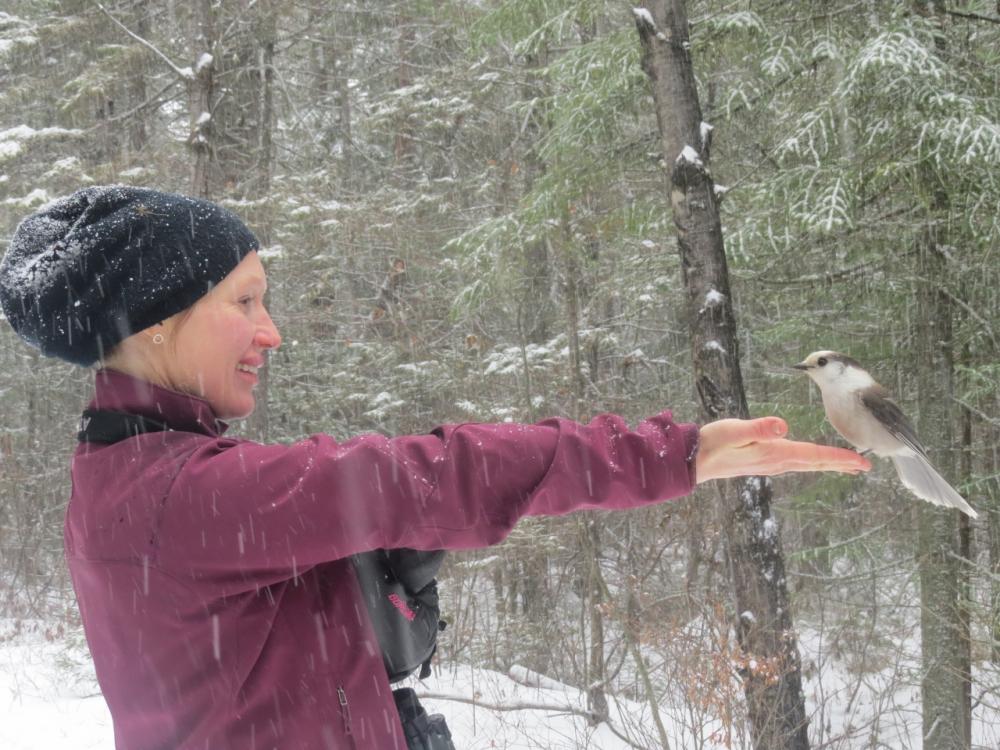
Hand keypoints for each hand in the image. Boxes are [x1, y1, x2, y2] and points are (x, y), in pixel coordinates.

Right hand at [695, 417, 870, 483]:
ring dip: (829, 464)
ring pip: (808, 464)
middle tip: (867, 466)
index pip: (815, 455)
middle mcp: (777, 462)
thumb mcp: (734, 431)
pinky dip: (812, 462)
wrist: (694, 461)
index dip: (840, 457)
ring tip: (847, 465)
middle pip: (816, 463)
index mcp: (775, 454)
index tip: (863, 461)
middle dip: (842, 464)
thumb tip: (783, 426)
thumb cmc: (712, 443)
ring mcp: (770, 464)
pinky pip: (796, 463)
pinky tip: (812, 461)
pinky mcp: (763, 462)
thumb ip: (758, 428)